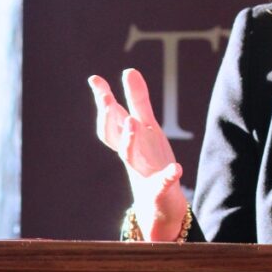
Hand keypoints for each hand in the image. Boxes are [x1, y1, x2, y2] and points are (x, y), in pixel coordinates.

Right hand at [88, 68, 187, 240]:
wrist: (158, 201)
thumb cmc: (149, 158)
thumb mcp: (147, 125)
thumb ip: (138, 100)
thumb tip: (128, 70)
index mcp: (128, 138)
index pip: (111, 117)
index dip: (103, 98)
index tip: (94, 78)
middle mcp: (130, 154)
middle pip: (113, 135)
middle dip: (108, 117)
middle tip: (106, 98)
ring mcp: (143, 171)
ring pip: (129, 156)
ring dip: (129, 140)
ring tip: (134, 121)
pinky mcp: (161, 188)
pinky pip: (163, 182)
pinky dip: (169, 175)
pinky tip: (177, 168)